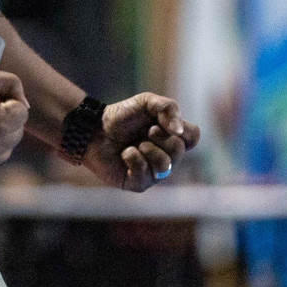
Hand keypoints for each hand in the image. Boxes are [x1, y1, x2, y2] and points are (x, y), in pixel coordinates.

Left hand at [82, 92, 199, 191]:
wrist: (94, 128)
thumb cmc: (122, 116)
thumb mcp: (146, 102)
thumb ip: (168, 108)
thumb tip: (179, 131)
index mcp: (172, 137)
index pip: (193, 137)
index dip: (181, 128)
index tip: (161, 121)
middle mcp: (166, 157)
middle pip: (179, 150)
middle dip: (161, 137)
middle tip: (146, 131)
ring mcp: (154, 172)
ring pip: (165, 166)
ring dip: (148, 149)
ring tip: (135, 144)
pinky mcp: (138, 184)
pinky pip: (145, 176)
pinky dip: (133, 159)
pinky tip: (124, 154)